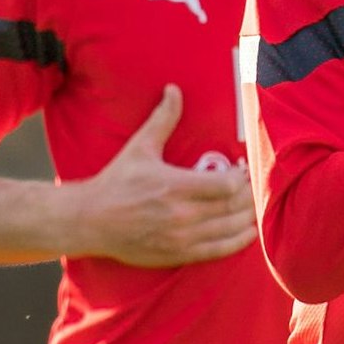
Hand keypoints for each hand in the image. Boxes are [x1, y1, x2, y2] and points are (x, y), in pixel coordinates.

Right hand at [68, 86, 256, 266]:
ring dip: (248, 216)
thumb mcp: (140, 147)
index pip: (227, 185)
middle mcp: (182, 214)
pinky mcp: (179, 254)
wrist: (89, 221)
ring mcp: (182, 237)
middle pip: (234, 206)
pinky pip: (219, 250)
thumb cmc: (116, 182)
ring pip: (231, 228)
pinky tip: (248, 231)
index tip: (243, 170)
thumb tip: (174, 89)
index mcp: (175, 186)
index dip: (242, 178)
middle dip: (249, 195)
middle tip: (253, 185)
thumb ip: (163, 119)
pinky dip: (239, 240)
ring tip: (254, 205)